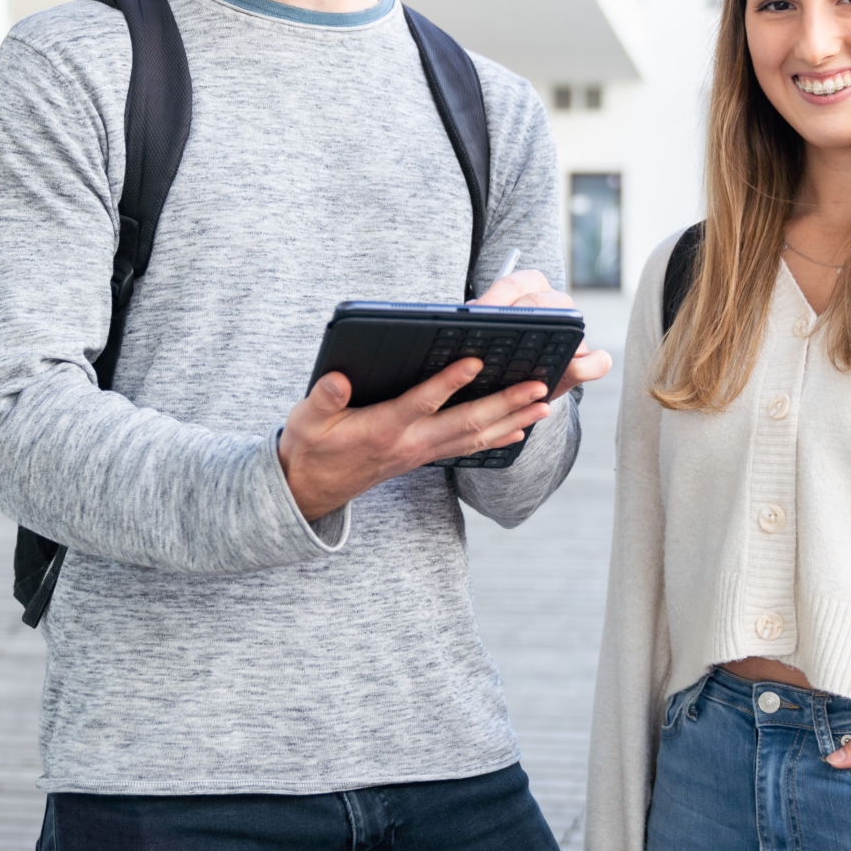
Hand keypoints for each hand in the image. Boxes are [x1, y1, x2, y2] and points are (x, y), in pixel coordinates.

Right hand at [278, 361, 552, 521]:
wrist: (313, 489)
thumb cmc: (311, 447)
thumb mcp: (307, 420)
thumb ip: (323, 399)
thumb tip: (338, 379)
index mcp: (383, 428)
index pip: (422, 403)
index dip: (450, 382)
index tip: (476, 361)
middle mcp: (411, 443)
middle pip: (466, 423)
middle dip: (505, 403)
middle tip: (538, 386)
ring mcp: (422, 453)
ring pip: (475, 437)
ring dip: (512, 419)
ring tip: (543, 404)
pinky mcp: (425, 457)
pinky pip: (469, 448)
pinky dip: (498, 438)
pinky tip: (520, 429)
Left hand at [471, 269, 613, 400]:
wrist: (523, 383)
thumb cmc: (503, 350)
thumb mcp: (489, 332)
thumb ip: (479, 321)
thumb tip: (467, 315)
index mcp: (531, 287)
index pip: (513, 284)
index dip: (493, 298)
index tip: (474, 314)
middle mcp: (556, 303)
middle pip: (539, 302)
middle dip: (514, 317)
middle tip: (491, 334)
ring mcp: (576, 331)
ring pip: (570, 324)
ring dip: (548, 339)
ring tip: (526, 356)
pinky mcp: (587, 359)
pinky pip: (596, 361)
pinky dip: (589, 365)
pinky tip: (571, 370)